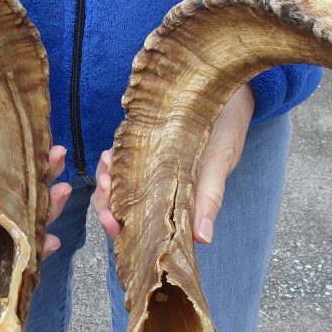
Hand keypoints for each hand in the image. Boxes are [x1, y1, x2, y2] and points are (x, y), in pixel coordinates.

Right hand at [0, 72, 71, 255]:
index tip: (10, 270)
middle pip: (1, 236)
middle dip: (29, 238)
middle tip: (53, 235)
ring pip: (24, 210)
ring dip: (46, 205)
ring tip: (61, 185)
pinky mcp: (12, 166)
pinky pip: (33, 179)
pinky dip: (48, 172)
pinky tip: (57, 155)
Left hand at [91, 85, 254, 243]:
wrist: (226, 93)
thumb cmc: (225, 131)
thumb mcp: (218, 163)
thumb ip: (209, 198)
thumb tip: (203, 238)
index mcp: (177, 206)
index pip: (144, 231)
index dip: (123, 231)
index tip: (111, 221)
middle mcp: (160, 193)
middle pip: (123, 212)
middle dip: (107, 205)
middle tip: (106, 185)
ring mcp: (150, 172)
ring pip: (118, 190)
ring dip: (106, 182)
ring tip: (108, 164)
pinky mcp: (144, 152)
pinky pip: (120, 165)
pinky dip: (112, 164)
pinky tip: (110, 154)